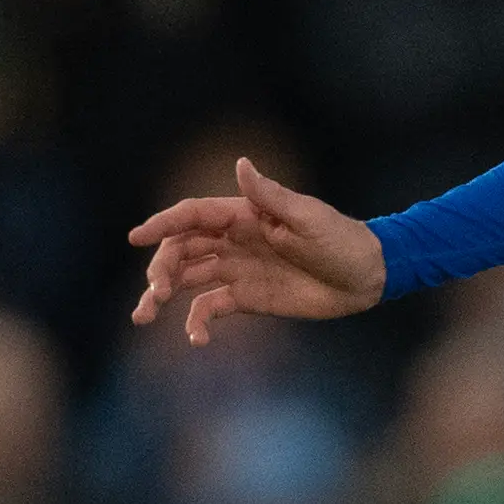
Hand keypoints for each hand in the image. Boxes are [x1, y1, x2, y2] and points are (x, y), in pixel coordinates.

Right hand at [127, 156, 385, 344]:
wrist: (367, 277)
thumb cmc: (341, 240)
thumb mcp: (308, 217)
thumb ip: (270, 197)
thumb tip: (241, 164)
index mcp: (244, 215)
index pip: (192, 216)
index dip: (163, 224)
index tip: (136, 237)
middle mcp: (234, 240)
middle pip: (182, 249)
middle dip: (161, 268)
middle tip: (154, 292)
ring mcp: (238, 269)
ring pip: (188, 278)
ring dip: (163, 294)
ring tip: (144, 316)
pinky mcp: (247, 297)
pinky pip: (211, 307)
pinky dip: (198, 322)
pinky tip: (197, 339)